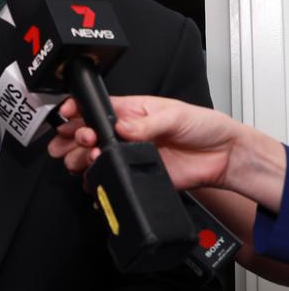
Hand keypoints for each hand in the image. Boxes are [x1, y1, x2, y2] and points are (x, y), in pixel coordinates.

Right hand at [49, 95, 242, 188]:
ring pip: (92, 157)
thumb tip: (121, 126)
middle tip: (78, 141)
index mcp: (131, 110)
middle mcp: (125, 133)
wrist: (223, 157)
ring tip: (87, 158)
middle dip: (73, 137)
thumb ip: (146, 123)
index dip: (77, 110)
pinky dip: (97, 181)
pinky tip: (94, 178)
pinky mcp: (136, 175)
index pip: (96, 108)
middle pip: (87, 134)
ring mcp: (129, 155)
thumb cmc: (203, 126)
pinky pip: (110, 179)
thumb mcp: (175, 115)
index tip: (68, 114)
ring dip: (82, 158)